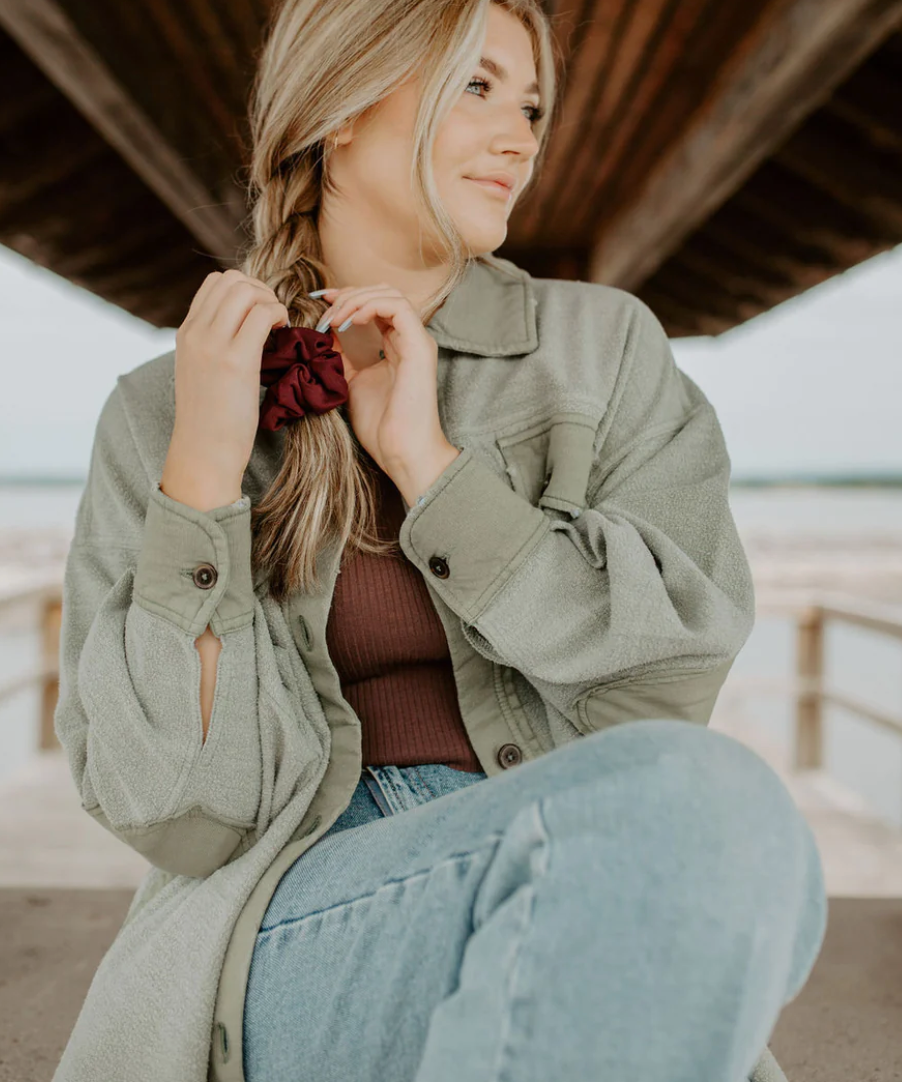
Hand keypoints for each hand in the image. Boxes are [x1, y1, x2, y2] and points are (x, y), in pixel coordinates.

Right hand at [164, 269, 288, 507]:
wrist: (204, 453)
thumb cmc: (211, 421)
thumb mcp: (201, 373)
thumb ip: (212, 346)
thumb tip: (241, 329)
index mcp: (186, 333)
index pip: (214, 283)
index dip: (245, 289)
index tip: (259, 313)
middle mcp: (196, 333)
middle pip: (231, 279)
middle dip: (260, 290)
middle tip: (274, 319)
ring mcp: (212, 344)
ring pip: (246, 290)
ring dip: (270, 301)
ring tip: (278, 327)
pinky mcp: (235, 360)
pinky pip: (263, 314)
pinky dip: (279, 316)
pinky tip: (283, 336)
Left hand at [313, 283, 459, 498]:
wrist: (400, 450)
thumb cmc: (381, 426)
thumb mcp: (352, 382)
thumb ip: (343, 356)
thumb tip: (325, 333)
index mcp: (397, 346)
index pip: (376, 304)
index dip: (348, 297)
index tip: (322, 302)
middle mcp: (410, 339)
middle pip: (383, 292)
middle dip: (350, 294)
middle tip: (324, 308)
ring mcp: (417, 341)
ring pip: (390, 294)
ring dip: (356, 299)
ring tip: (334, 318)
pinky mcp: (419, 347)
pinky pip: (397, 307)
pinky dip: (369, 307)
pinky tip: (349, 322)